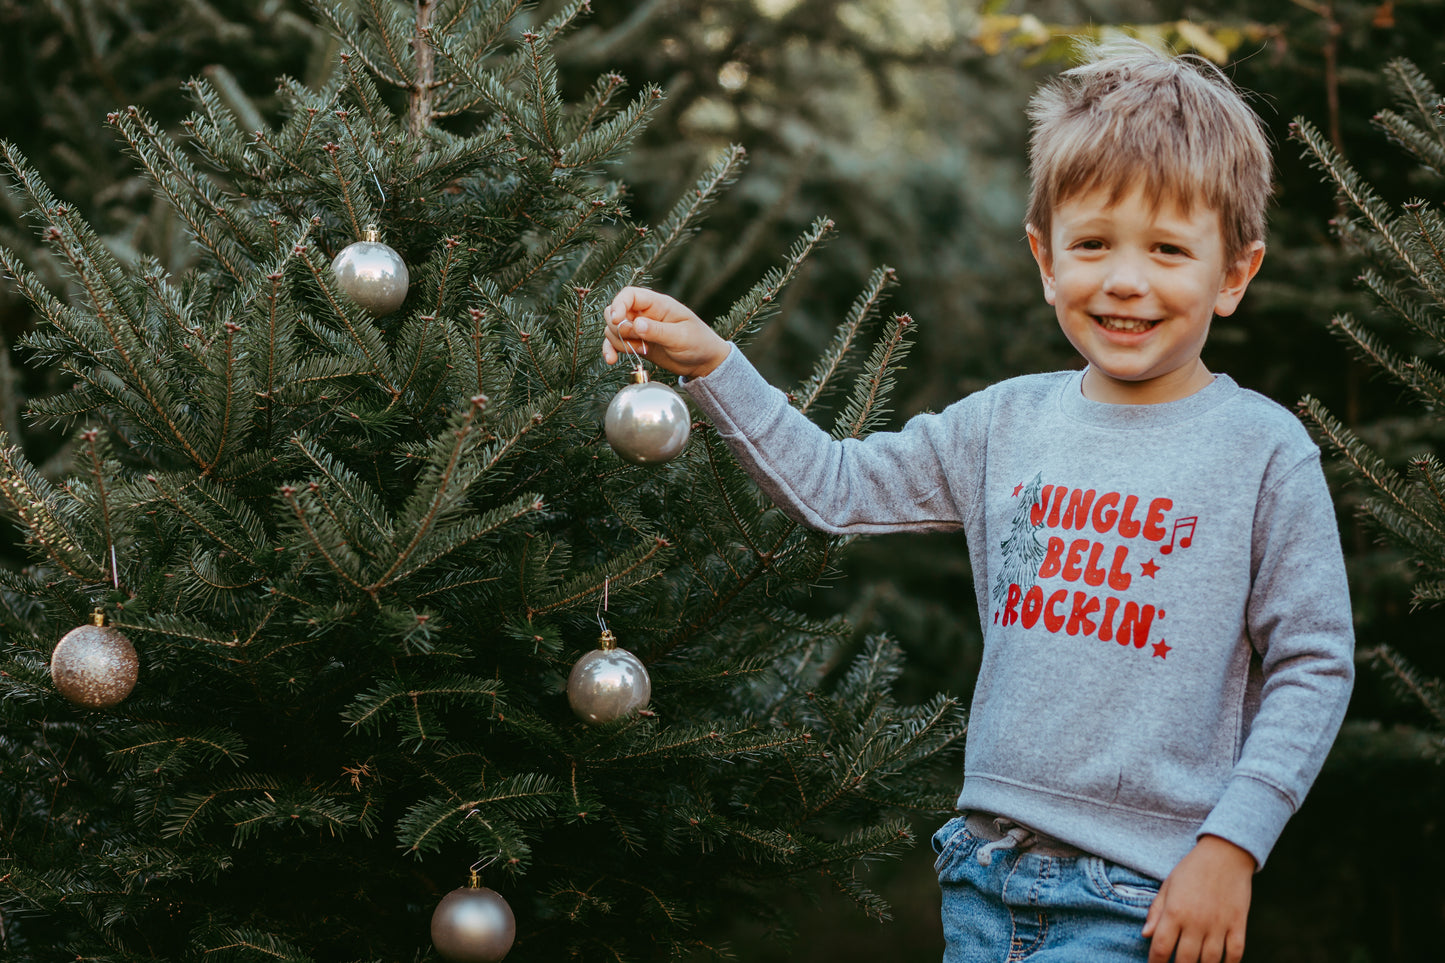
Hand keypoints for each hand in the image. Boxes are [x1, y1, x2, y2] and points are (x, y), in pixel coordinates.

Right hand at [601, 286, 730, 377]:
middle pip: (615, 311)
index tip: (618, 321)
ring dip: (619, 342)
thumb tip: (636, 324)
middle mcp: (645, 314)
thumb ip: (658, 331)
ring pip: (613, 329)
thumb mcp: (681, 337)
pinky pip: (615, 343)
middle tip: (636, 342)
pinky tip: (611, 359)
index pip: (629, 295)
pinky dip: (611, 350)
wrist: (704, 362)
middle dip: (618, 328)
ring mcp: (639, 329)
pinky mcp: (637, 343)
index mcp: (658, 304)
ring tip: (641, 351)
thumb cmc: (699, 343)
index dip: (619, 305)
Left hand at [1142, 835, 1253, 962]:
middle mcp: (1196, 921)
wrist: (1225, 853)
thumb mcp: (1168, 885)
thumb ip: (1156, 911)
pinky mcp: (1238, 924)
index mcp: (1175, 911)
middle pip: (1184, 960)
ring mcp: (1219, 925)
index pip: (1161, 947)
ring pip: (1209, 961)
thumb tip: (1145, 935)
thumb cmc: (1192, 869)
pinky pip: (1235, 953)